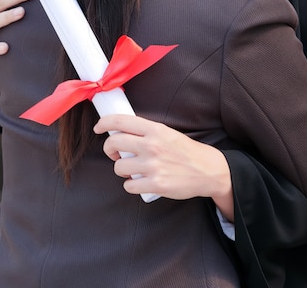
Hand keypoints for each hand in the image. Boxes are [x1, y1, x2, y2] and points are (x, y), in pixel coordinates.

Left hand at [94, 114, 232, 218]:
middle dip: (110, 150)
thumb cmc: (185, 151)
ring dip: (122, 170)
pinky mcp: (156, 184)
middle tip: (116, 154)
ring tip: (133, 170)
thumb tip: (119, 132)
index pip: (119, 121)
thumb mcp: (166, 133)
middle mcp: (151, 146)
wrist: (208, 170)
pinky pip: (129, 186)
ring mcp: (153, 166)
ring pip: (119, 167)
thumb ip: (145, 132)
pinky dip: (131, 185)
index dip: (103, 123)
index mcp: (154, 129)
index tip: (98, 128)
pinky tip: (140, 183)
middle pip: (113, 143)